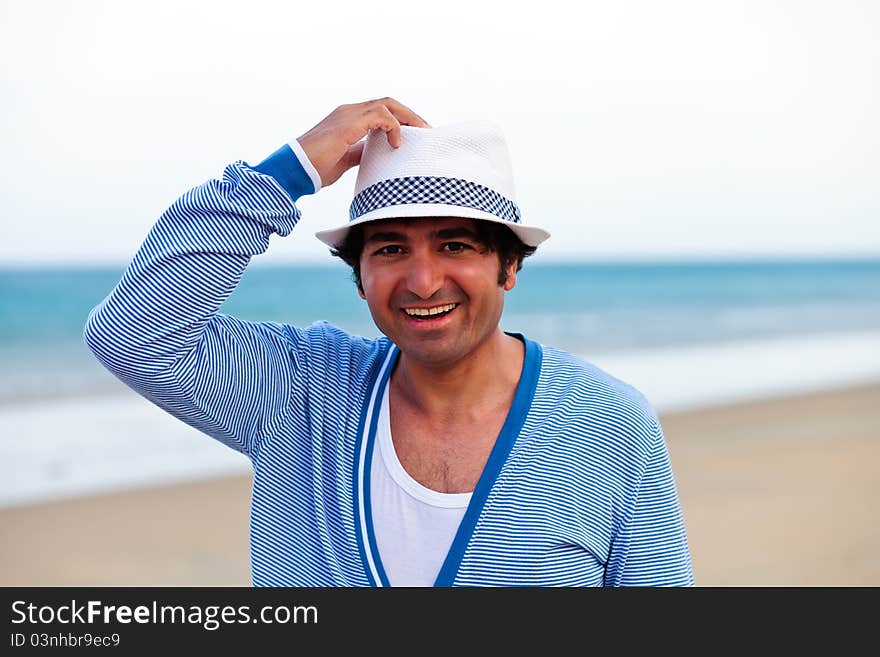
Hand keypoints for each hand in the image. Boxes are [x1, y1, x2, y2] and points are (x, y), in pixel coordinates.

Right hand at [296, 98, 429, 187]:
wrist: (294, 169)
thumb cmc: (315, 167)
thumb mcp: (345, 160)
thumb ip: (360, 152)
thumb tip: (375, 153)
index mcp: (348, 118)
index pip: (381, 110)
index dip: (401, 119)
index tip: (417, 134)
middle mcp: (348, 111)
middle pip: (388, 102)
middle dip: (410, 115)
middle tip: (427, 130)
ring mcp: (348, 114)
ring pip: (387, 105)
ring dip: (407, 118)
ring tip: (419, 134)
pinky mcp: (348, 123)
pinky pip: (380, 115)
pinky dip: (393, 127)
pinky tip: (396, 144)